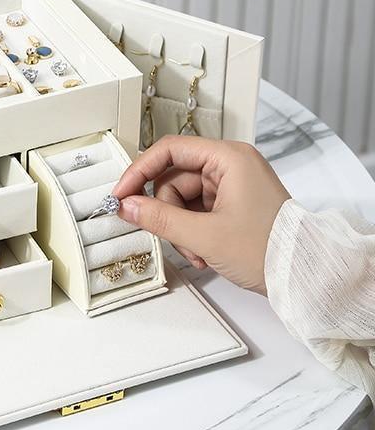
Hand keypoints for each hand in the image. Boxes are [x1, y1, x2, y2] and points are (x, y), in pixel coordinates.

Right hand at [113, 136, 290, 293]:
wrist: (308, 279)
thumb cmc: (272, 250)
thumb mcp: (206, 236)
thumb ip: (159, 218)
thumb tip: (127, 206)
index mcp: (229, 158)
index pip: (170, 150)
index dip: (140, 171)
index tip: (121, 193)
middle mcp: (230, 165)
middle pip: (173, 178)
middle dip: (168, 212)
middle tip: (170, 236)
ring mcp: (232, 184)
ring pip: (182, 198)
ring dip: (181, 228)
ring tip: (197, 252)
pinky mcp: (232, 203)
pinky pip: (196, 210)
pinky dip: (193, 232)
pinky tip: (204, 253)